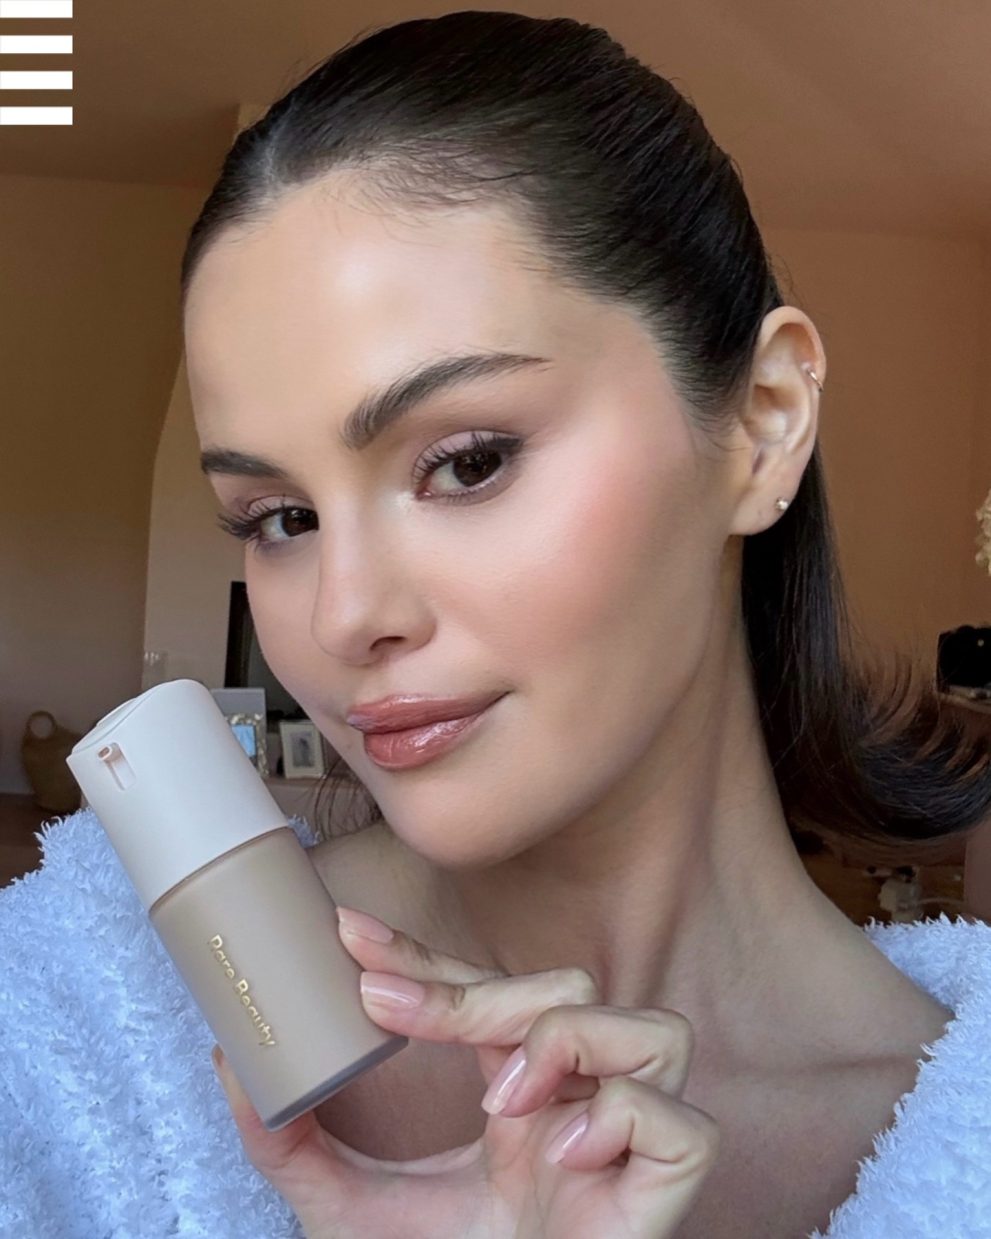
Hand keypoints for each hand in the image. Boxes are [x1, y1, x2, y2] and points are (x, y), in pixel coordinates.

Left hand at [210, 907, 720, 1238]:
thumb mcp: (346, 1209)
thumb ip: (290, 1146)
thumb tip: (232, 1062)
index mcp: (518, 1092)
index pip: (485, 994)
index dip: (424, 957)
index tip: (348, 931)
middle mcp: (580, 1101)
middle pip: (571, 989)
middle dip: (481, 993)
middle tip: (391, 1015)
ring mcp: (629, 1144)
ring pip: (653, 1030)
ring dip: (570, 1041)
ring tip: (501, 1100)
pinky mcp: (666, 1194)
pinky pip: (682, 1123)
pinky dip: (625, 1118)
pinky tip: (565, 1153)